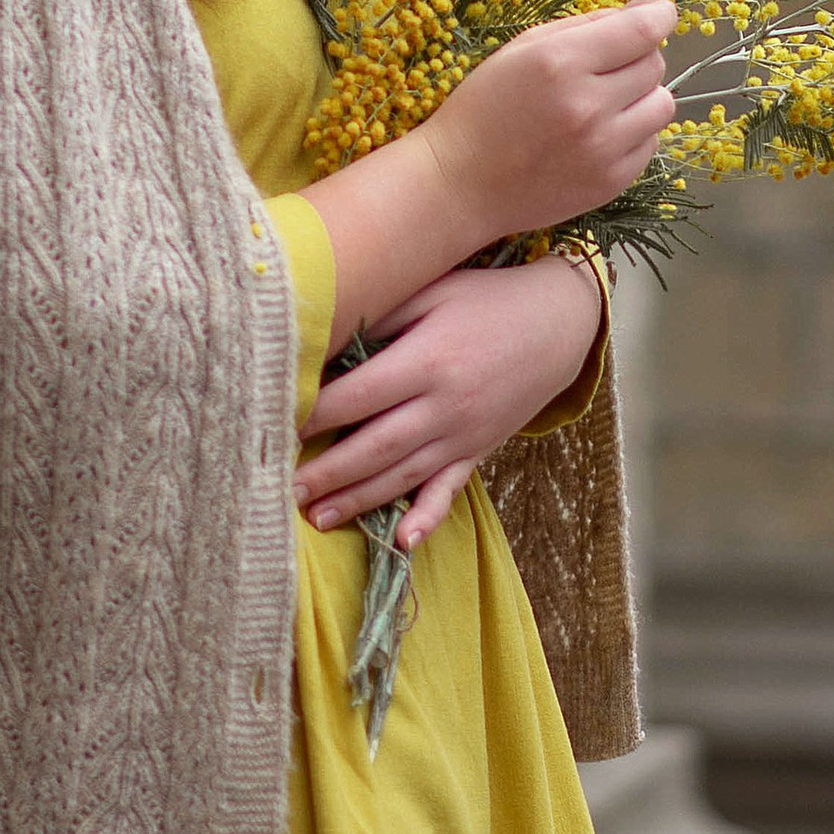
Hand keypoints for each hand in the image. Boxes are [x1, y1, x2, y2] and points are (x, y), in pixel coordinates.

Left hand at [293, 255, 605, 549]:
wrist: (557, 322)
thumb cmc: (484, 297)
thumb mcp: (433, 291)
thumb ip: (382, 317)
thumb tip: (327, 344)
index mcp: (427, 359)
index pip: (358, 395)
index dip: (314, 413)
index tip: (276, 426)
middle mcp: (444, 404)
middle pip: (374, 445)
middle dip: (326, 471)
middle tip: (282, 490)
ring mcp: (463, 434)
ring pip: (402, 476)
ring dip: (357, 501)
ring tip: (316, 519)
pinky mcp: (478, 451)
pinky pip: (450, 490)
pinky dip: (427, 518)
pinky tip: (402, 543)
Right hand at [419, 0, 677, 245]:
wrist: (461, 182)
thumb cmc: (486, 107)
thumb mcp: (523, 48)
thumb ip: (585, 25)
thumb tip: (645, 11)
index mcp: (561, 61)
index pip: (643, 30)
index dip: (659, 15)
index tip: (658, 13)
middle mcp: (588, 104)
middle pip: (654, 65)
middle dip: (638, 57)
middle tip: (605, 67)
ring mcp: (603, 148)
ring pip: (662, 105)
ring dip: (642, 96)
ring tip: (606, 102)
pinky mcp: (612, 182)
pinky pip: (650, 143)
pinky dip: (634, 133)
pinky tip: (599, 134)